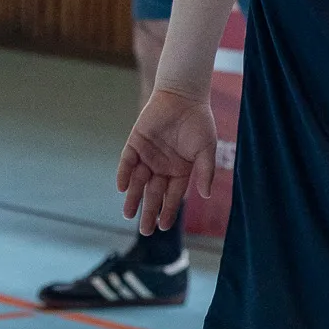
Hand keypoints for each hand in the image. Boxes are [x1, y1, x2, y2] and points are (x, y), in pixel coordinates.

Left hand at [117, 87, 218, 234]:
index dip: (168, 211)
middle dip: (149, 211)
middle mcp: (162, 167)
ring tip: (128, 214)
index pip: (173, 196)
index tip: (163, 227)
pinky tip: (122, 187)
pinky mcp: (134, 145)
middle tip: (145, 230)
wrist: (183, 97)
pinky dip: (124, 175)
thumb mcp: (206, 149)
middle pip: (154, 194)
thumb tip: (206, 195)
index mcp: (180, 170)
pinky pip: (127, 163)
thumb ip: (206, 171)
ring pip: (137, 182)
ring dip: (133, 198)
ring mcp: (147, 157)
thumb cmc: (199, 122)